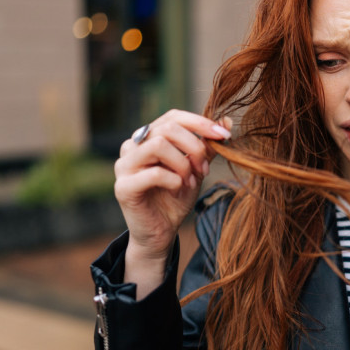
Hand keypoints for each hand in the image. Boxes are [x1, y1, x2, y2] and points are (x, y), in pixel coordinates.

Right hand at [114, 110, 231, 274]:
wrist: (161, 232)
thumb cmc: (176, 198)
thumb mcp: (196, 169)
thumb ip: (207, 147)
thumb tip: (226, 121)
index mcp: (148, 138)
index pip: (173, 117)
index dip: (200, 122)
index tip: (223, 136)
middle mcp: (132, 146)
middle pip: (167, 128)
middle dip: (194, 147)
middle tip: (204, 169)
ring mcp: (124, 165)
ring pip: (158, 145)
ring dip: (183, 163)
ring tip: (191, 181)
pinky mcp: (123, 187)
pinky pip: (153, 173)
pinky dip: (173, 180)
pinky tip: (178, 189)